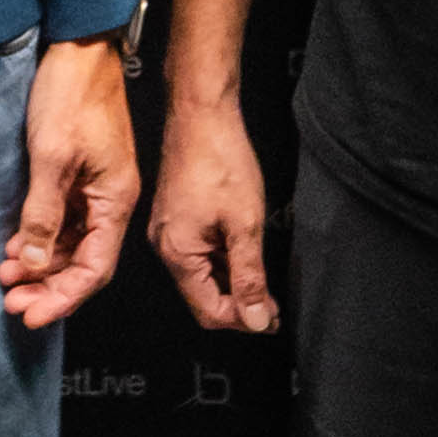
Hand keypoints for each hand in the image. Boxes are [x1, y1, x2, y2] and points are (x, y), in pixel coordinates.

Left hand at [2, 37, 137, 327]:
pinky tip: (13, 248)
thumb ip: (43, 213)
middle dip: (47, 287)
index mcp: (116, 200)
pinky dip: (40, 239)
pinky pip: (63, 222)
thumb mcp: (51, 157)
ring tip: (5, 277)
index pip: (93, 268)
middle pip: (83, 262)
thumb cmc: (72, 96)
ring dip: (39, 264)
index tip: (29, 315)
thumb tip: (32, 263)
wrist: (79, 49)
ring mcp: (96, 189)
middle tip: (10, 302)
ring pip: (71, 244)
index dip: (62, 297)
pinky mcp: (79, 176)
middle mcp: (111, 201)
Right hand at [150, 99, 278, 332]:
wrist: (201, 115)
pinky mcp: (176, 218)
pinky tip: (245, 256)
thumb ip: (250, 276)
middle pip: (203, 297)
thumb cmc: (218, 159)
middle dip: (239, 305)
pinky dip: (224, 262)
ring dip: (233, 284)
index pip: (208, 310)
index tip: (268, 319)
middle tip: (271, 306)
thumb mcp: (245, 225)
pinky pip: (199, 254)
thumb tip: (254, 316)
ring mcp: (170, 231)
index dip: (242, 320)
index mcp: (177, 253)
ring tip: (264, 282)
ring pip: (202, 275)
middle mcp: (166, 246)